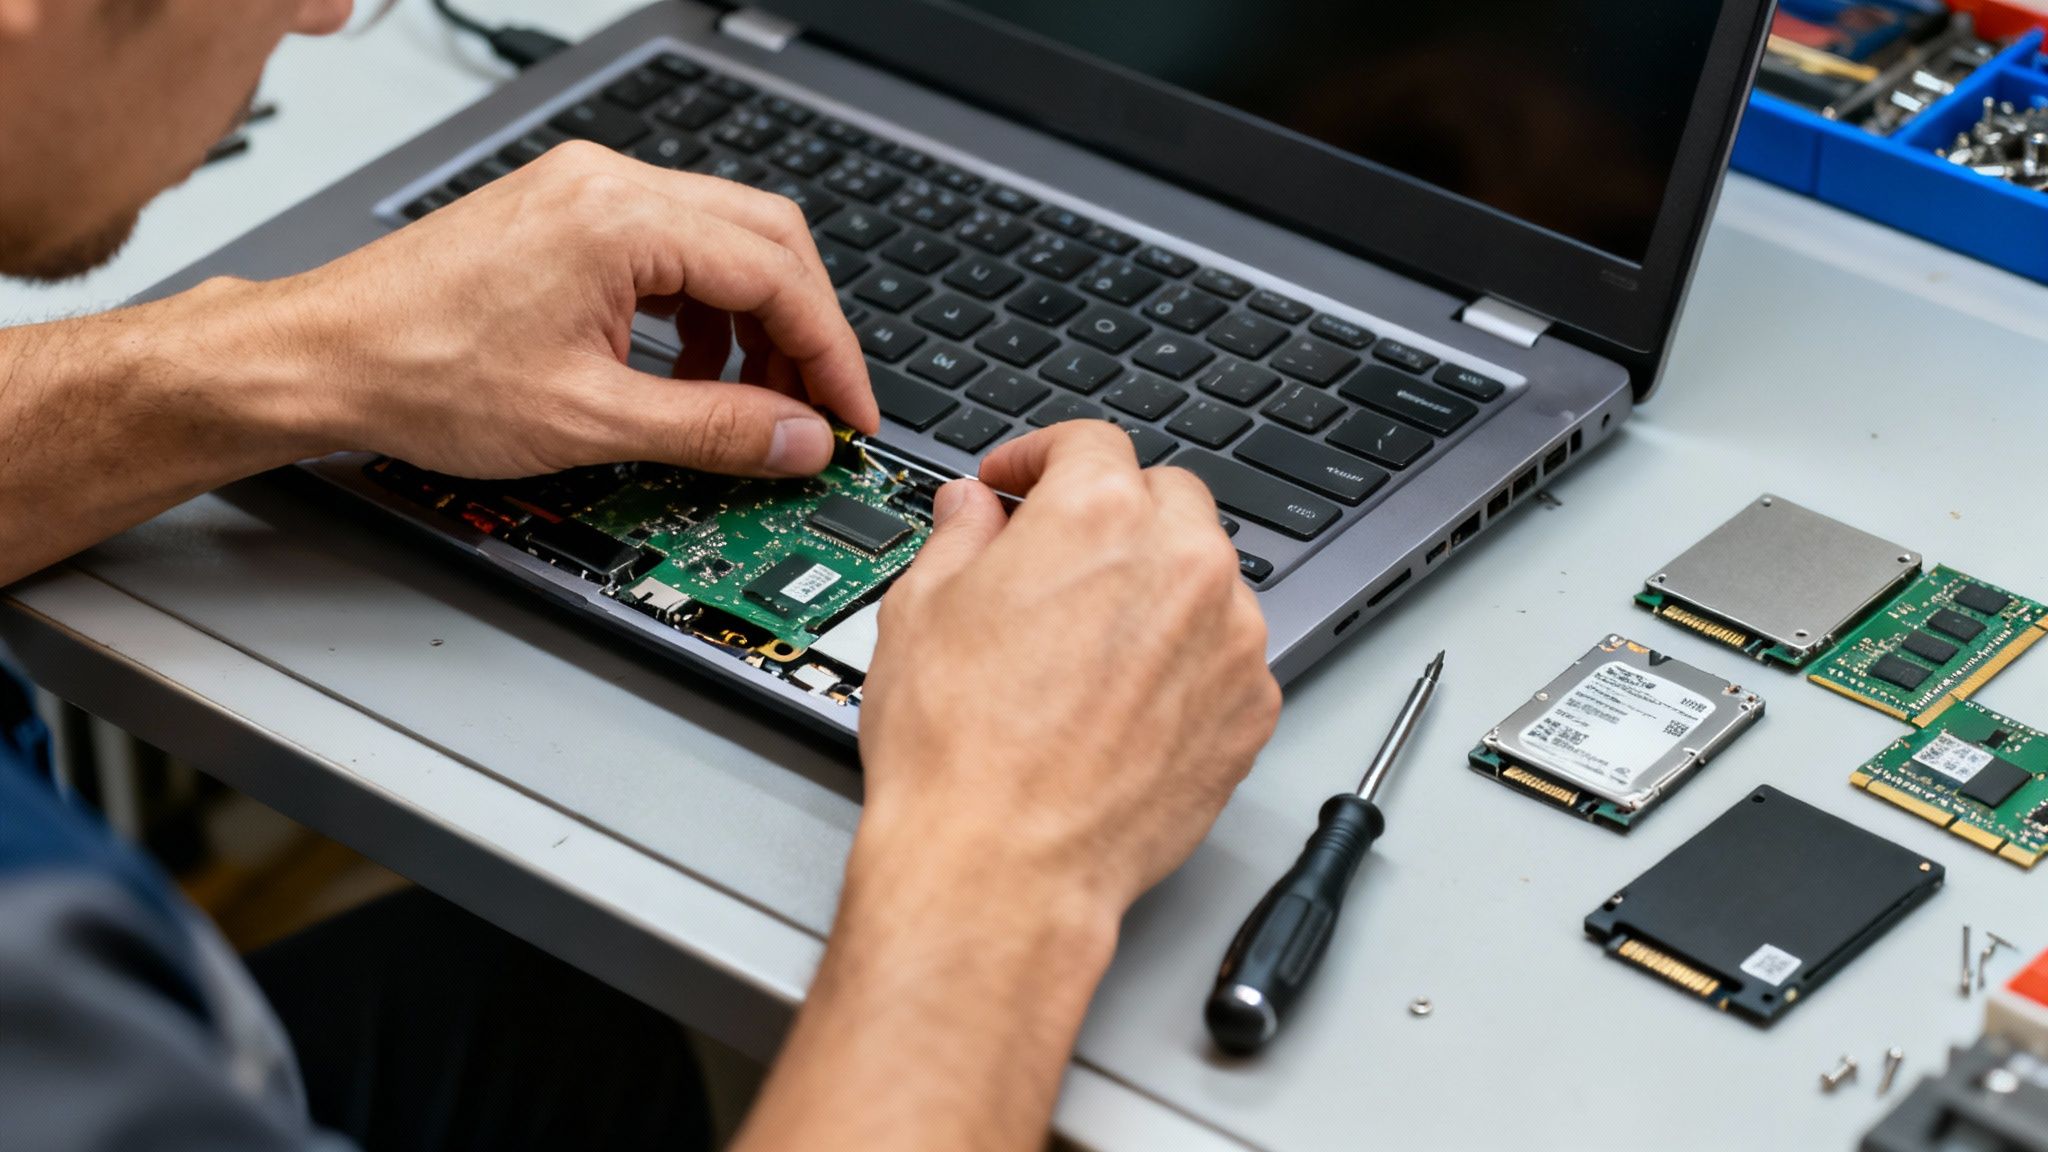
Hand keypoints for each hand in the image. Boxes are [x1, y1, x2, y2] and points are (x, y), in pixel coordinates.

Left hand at [254, 140, 873, 477]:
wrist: (318, 357)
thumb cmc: (420, 373)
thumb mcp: (589, 421)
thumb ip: (714, 429)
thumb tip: (797, 439)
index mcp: (621, 218)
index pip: (774, 274)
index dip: (830, 354)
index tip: (850, 414)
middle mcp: (607, 183)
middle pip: (766, 239)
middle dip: (805, 330)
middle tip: (818, 407)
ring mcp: (583, 190)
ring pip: (721, 240)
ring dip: (754, 321)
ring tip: (753, 400)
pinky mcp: (564, 213)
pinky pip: (671, 248)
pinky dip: (702, 309)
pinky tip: (688, 368)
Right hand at [855, 422, 1281, 919]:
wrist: (1004, 867)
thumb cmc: (957, 751)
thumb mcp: (921, 611)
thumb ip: (959, 536)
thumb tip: (970, 511)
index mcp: (1098, 516)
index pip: (1089, 443)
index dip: (1042, 457)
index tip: (1020, 483)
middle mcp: (1182, 564)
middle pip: (1166, 498)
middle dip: (1115, 513)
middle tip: (1062, 556)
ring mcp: (1230, 640)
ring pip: (1208, 577)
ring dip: (1160, 586)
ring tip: (1094, 640)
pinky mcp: (1251, 711)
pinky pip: (1229, 656)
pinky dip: (1189, 661)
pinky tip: (1129, 699)